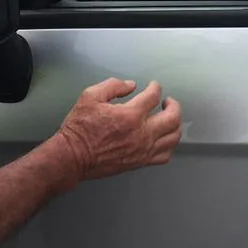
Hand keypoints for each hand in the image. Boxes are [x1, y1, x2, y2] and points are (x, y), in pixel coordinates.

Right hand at [55, 79, 182, 184]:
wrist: (72, 156)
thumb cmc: (79, 128)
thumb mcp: (90, 96)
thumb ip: (113, 85)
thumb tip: (131, 85)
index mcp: (130, 115)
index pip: (154, 95)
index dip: (155, 87)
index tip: (153, 86)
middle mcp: (141, 133)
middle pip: (173, 117)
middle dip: (174, 105)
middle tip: (168, 102)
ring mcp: (143, 150)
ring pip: (173, 137)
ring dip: (175, 124)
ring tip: (169, 119)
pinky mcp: (140, 162)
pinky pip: (165, 155)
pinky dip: (169, 145)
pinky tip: (163, 139)